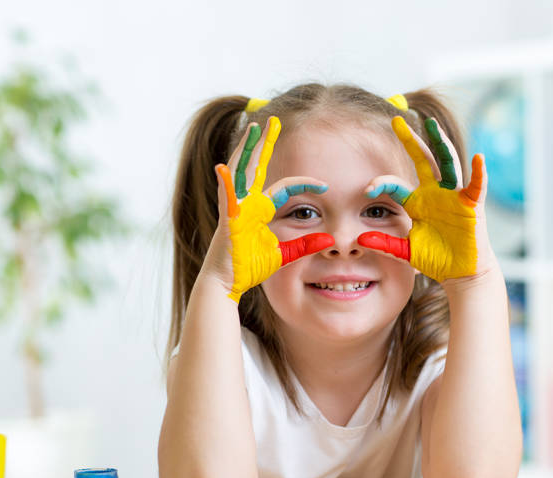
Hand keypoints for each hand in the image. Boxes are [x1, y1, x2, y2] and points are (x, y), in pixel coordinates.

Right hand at [211, 116, 333, 302]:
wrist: (227, 282)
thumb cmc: (250, 268)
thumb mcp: (285, 255)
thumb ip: (305, 246)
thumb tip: (329, 240)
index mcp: (260, 209)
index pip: (285, 187)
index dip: (305, 183)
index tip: (326, 184)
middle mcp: (246, 202)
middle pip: (257, 166)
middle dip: (264, 143)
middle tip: (272, 120)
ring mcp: (235, 207)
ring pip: (241, 170)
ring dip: (247, 149)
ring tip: (254, 128)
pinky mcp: (227, 219)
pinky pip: (226, 196)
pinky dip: (225, 182)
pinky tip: (223, 166)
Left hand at [357, 116, 491, 282]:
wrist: (460, 273)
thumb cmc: (436, 259)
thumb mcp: (405, 251)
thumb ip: (384, 243)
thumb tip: (360, 240)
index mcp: (417, 202)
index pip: (395, 184)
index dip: (381, 183)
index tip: (367, 189)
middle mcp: (435, 193)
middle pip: (422, 160)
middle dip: (410, 140)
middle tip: (397, 120)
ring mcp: (453, 196)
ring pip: (447, 163)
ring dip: (440, 143)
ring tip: (432, 124)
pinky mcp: (471, 205)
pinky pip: (476, 185)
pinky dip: (479, 172)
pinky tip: (478, 157)